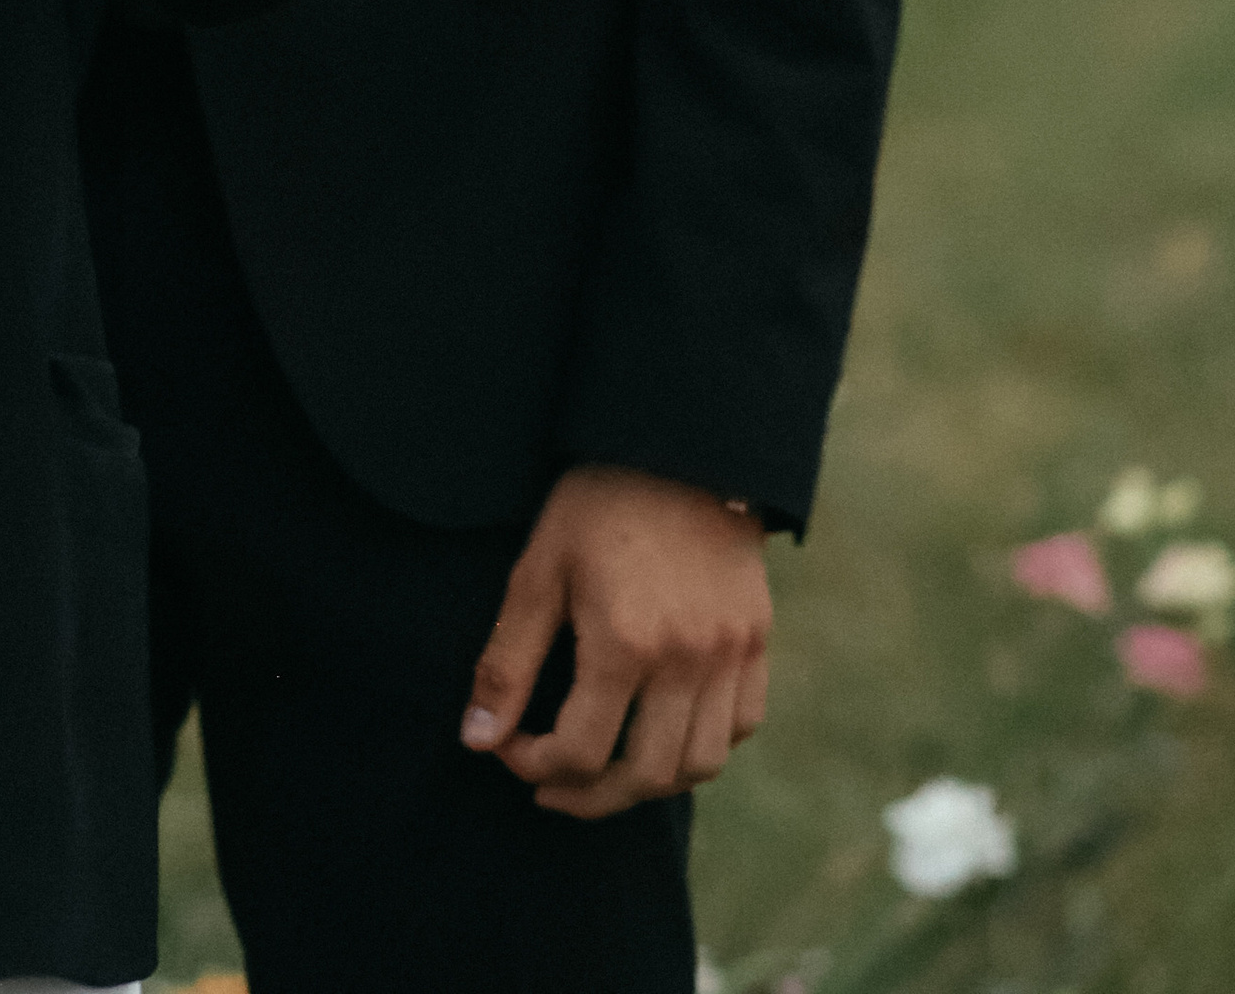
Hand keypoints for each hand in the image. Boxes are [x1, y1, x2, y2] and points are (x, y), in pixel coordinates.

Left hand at [461, 465, 770, 818]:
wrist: (680, 439)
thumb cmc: (596, 500)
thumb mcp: (538, 570)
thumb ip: (508, 661)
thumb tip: (478, 741)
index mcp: (625, 642)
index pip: (581, 754)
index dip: (534, 765)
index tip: (510, 747)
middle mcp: (687, 658)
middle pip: (643, 777)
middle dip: (588, 795)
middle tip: (550, 782)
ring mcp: (730, 652)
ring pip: (699, 765)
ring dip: (647, 782)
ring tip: (606, 767)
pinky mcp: (757, 638)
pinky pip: (741, 724)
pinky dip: (704, 745)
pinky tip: (663, 729)